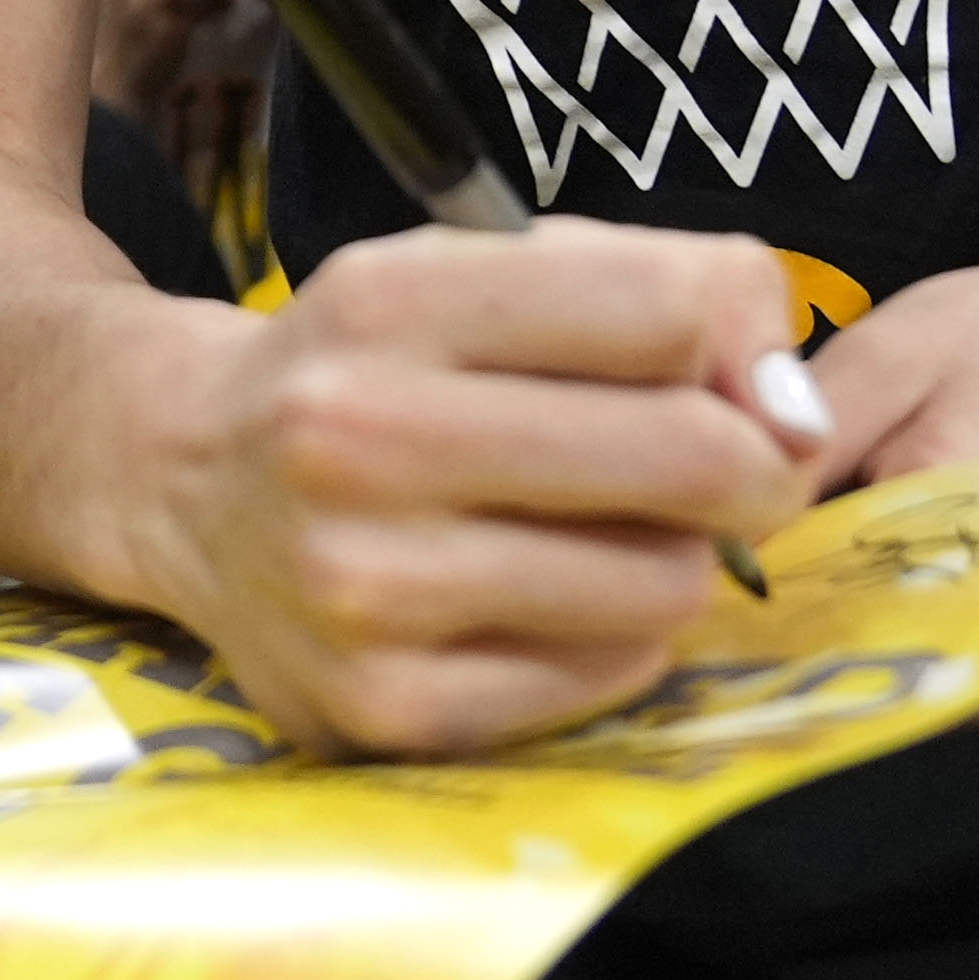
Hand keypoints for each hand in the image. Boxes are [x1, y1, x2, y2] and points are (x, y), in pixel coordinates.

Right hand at [147, 222, 808, 754]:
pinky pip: (604, 680)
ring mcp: (361, 586)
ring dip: (671, 561)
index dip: (743, 343)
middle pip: (692, 456)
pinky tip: (545, 602)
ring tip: (602, 536)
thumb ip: (656, 294)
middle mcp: (355, 436)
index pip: (668, 307)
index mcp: (386, 299)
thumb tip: (795, 414)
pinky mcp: (381, 706)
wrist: (184, 480)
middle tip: (720, 472)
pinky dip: (609, 641)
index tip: (729, 375)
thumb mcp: (476, 273)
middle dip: (749, 467)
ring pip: (664, 584)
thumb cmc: (375, 367)